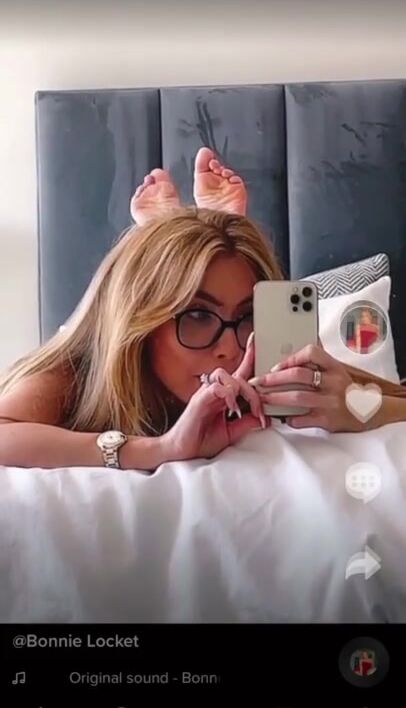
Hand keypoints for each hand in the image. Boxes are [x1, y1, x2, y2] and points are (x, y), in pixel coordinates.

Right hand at [161, 333, 270, 461]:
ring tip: (244, 409)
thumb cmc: (202, 440)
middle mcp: (214, 391)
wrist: (182, 452)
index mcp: (223, 396)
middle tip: (260, 412)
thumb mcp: (231, 432)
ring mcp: (205, 394)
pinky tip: (232, 408)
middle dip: (254, 391)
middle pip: (238, 375)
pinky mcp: (199, 400)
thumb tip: (264, 418)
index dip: (249, 357)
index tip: (256, 340)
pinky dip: (227, 395)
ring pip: (226, 375)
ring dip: (240, 389)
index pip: (239, 373)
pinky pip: (215, 387)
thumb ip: (246, 423)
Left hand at [249, 344, 361, 431]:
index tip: (276, 365)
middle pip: (298, 376)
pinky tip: (281, 417)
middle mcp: (333, 382)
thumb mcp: (337, 370)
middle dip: (274, 379)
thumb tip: (293, 349)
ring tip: (263, 398)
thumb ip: (318, 362)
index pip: (312, 353)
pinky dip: (289, 418)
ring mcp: (330, 401)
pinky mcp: (327, 420)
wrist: (369, 411)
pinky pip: (303, 419)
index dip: (291, 358)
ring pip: (297, 397)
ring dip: (276, 398)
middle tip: (259, 381)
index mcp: (334, 367)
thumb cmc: (346, 389)